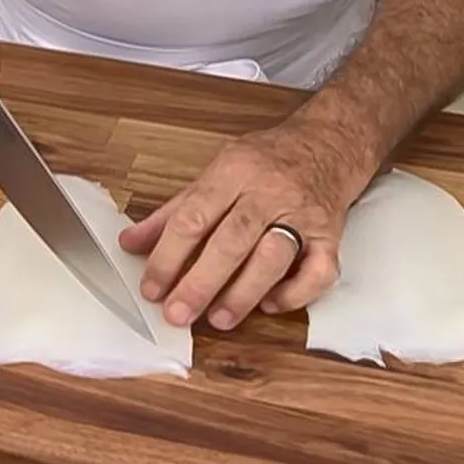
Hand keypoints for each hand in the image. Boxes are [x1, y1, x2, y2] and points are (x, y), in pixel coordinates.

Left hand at [118, 118, 374, 329]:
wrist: (330, 143)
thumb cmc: (267, 160)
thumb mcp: (216, 172)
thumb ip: (174, 211)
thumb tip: (131, 243)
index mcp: (235, 170)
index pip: (194, 217)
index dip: (168, 256)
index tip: (152, 288)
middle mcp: (269, 191)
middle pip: (231, 241)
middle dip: (200, 283)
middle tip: (177, 314)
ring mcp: (304, 213)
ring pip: (273, 258)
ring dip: (243, 293)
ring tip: (218, 319)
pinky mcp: (331, 235)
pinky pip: (319, 271)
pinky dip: (294, 294)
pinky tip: (270, 304)